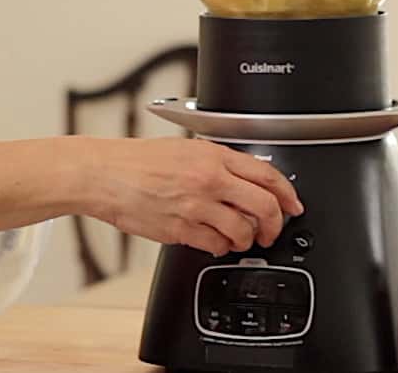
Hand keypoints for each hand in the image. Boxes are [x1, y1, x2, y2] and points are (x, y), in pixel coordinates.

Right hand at [87, 137, 303, 255]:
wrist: (104, 175)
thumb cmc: (138, 161)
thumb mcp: (186, 149)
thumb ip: (218, 163)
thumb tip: (246, 179)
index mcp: (213, 156)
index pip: (267, 174)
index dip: (287, 193)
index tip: (293, 204)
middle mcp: (209, 181)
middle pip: (263, 206)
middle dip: (275, 224)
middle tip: (272, 230)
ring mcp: (195, 207)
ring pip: (242, 231)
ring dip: (247, 240)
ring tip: (241, 238)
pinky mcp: (180, 230)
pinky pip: (215, 245)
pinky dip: (221, 247)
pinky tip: (216, 241)